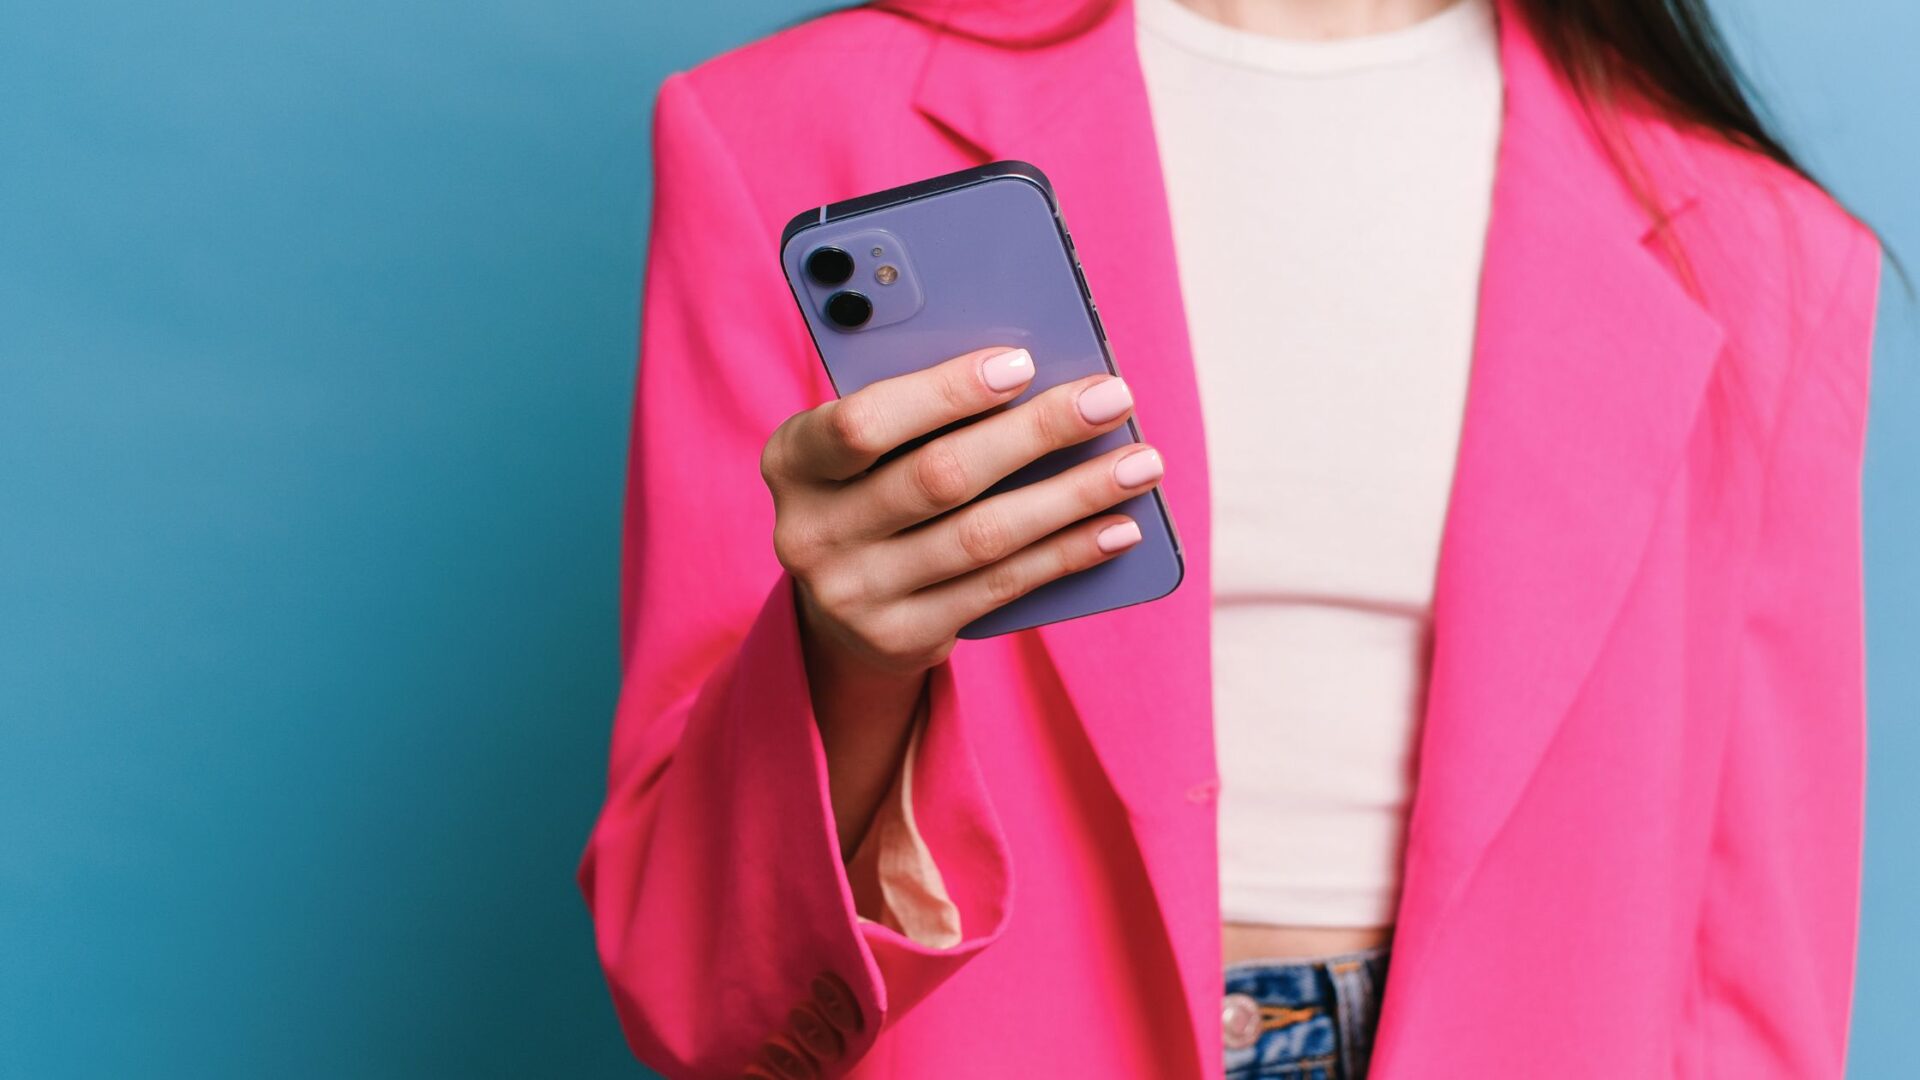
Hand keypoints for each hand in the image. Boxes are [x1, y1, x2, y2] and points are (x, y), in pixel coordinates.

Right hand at [761, 345, 1164, 679]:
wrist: (840, 606)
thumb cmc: (873, 486)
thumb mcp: (867, 447)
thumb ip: (917, 408)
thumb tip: (1035, 374)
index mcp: (791, 459)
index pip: (862, 422)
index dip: (945, 392)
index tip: (1023, 362)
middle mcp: (810, 532)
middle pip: (939, 476)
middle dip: (1037, 432)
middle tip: (1111, 398)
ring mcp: (854, 594)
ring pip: (982, 536)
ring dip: (1073, 495)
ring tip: (1139, 462)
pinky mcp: (901, 638)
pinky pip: (1002, 588)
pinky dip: (1068, 553)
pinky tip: (1119, 526)